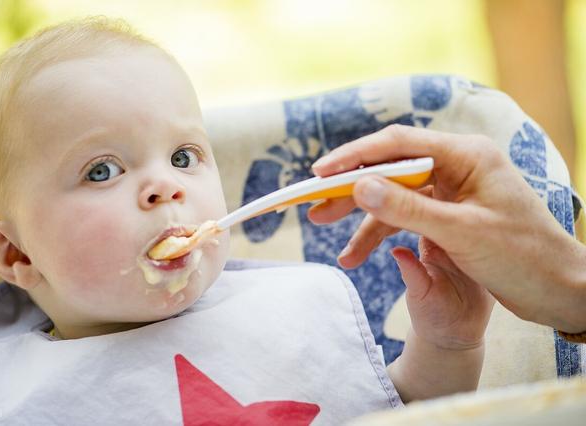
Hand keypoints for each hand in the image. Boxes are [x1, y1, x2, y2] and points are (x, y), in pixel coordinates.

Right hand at [309, 124, 585, 331]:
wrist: (557, 290)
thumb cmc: (522, 257)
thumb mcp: (460, 232)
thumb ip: (407, 208)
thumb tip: (358, 187)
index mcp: (466, 155)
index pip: (399, 144)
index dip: (355, 156)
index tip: (320, 171)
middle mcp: (457, 165)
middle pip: (391, 167)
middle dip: (351, 186)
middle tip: (314, 201)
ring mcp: (452, 189)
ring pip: (394, 193)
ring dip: (361, 212)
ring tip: (324, 226)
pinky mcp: (448, 213)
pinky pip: (405, 216)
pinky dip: (382, 233)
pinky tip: (358, 251)